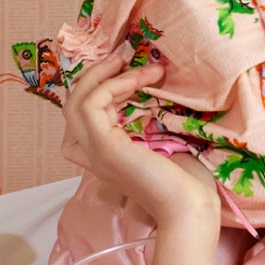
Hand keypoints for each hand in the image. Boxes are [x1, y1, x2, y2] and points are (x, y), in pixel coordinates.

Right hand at [61, 50, 217, 229]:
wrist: (192, 207)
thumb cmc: (187, 183)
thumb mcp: (164, 144)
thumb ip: (150, 123)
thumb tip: (156, 91)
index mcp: (108, 158)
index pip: (83, 122)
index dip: (97, 93)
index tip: (128, 76)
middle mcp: (96, 157)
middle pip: (72, 109)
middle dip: (93, 78)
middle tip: (120, 58)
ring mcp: (96, 154)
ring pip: (74, 104)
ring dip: (102, 76)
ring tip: (127, 59)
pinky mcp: (104, 148)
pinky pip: (91, 104)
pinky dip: (111, 85)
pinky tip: (139, 79)